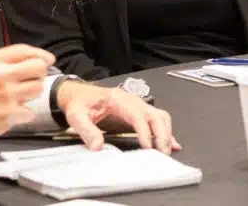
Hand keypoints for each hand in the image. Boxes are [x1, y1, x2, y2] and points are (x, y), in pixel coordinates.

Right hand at [0, 45, 54, 156]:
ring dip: (31, 95)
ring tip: (16, 99)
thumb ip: (0, 64)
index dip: (40, 55)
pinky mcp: (9, 114)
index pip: (26, 50)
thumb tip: (26, 61)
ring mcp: (6, 94)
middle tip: (30, 82)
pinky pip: (30, 111)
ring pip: (38, 89)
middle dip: (38, 75)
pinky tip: (8, 114)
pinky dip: (22, 115)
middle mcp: (0, 74)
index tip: (47, 60)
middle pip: (39, 67)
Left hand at [57, 82, 179, 153]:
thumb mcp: (76, 115)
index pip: (138, 115)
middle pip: (155, 115)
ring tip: (166, 150)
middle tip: (162, 152)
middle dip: (162, 134)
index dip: (145, 132)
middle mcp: (132, 101)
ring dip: (166, 133)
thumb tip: (97, 146)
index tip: (147, 147)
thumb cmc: (79, 102)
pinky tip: (171, 143)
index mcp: (118, 99)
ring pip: (160, 117)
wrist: (79, 94)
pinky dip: (166, 132)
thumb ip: (86, 130)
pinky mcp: (138, 113)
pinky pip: (157, 120)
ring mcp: (137, 106)